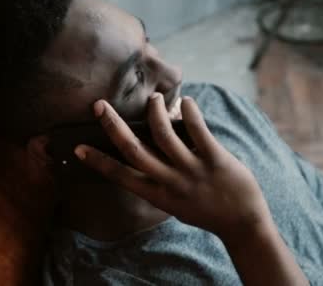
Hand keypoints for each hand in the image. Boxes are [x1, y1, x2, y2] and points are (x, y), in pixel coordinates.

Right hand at [73, 93, 272, 238]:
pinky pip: (198, 131)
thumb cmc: (205, 209)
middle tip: (100, 106)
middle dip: (114, 127)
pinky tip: (186, 102)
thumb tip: (148, 142)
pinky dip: (189, 112)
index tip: (78, 147)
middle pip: (135, 151)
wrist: (243, 223)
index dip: (98, 161)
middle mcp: (171, 183)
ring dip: (155, 112)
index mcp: (158, 195)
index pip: (121, 176)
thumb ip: (160, 178)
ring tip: (154, 99)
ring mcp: (193, 171)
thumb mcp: (175, 201)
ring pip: (164, 135)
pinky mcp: (216, 160)